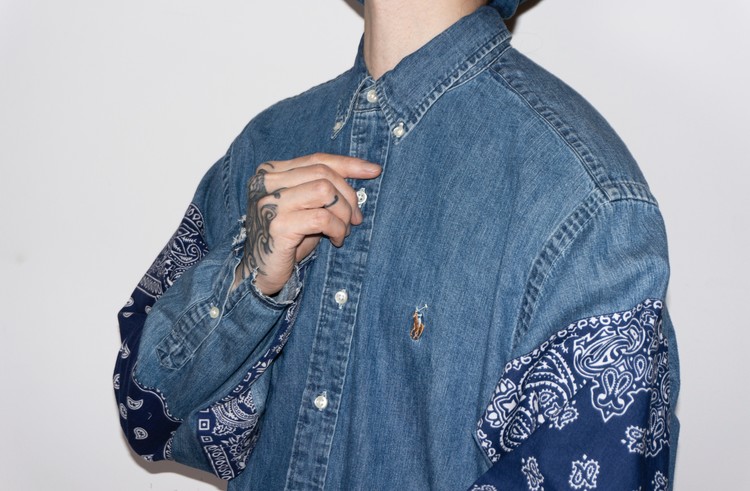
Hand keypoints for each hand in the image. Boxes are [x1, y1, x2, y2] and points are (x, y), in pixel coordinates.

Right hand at [233, 153, 380, 294]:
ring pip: (325, 191)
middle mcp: (266, 182)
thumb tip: (362, 173)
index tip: (374, 170)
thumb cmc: (288, 240)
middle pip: (323, 173)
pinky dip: (337, 229)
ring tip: (344, 231)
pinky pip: (322, 218)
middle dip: (348, 196)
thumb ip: (322, 189)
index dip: (348, 164)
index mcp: (271, 172)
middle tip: (356, 218)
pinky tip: (336, 240)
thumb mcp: (305, 208)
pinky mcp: (278, 225)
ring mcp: (270, 203)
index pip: (317, 159)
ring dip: (343, 213)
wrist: (259, 272)